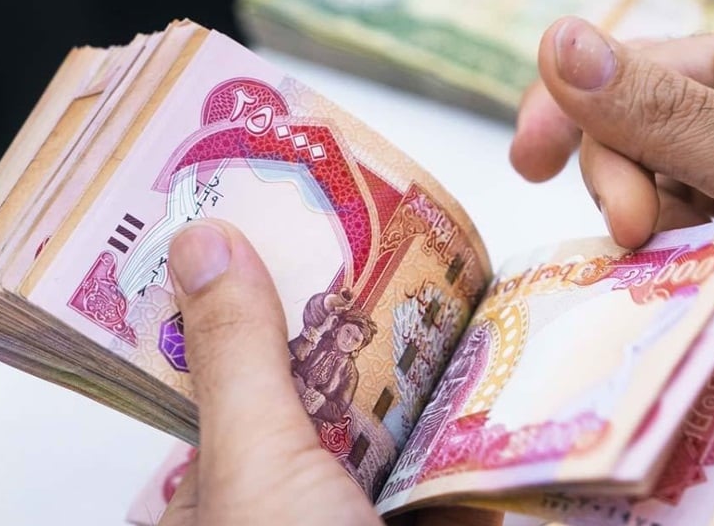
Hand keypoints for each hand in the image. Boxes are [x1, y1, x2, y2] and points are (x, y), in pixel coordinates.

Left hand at [160, 220, 501, 525]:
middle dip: (365, 321)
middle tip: (392, 231)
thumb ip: (237, 359)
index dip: (254, 292)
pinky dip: (487, 418)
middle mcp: (293, 498)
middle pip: (331, 384)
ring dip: (434, 366)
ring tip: (464, 277)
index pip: (234, 366)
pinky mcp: (435, 520)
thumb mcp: (253, 464)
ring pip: (403, 423)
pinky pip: (461, 462)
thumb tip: (202, 243)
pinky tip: (511, 355)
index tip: (283, 218)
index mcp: (221, 484)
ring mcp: (367, 512)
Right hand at [511, 17, 713, 424]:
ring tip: (695, 278)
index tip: (526, 164)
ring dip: (661, 249)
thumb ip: (666, 114)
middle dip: (629, 193)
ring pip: (666, 214)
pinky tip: (699, 309)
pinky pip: (702, 266)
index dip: (574, 114)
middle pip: (639, 148)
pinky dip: (690, 288)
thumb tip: (556, 42)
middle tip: (645, 237)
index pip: (635, 74)